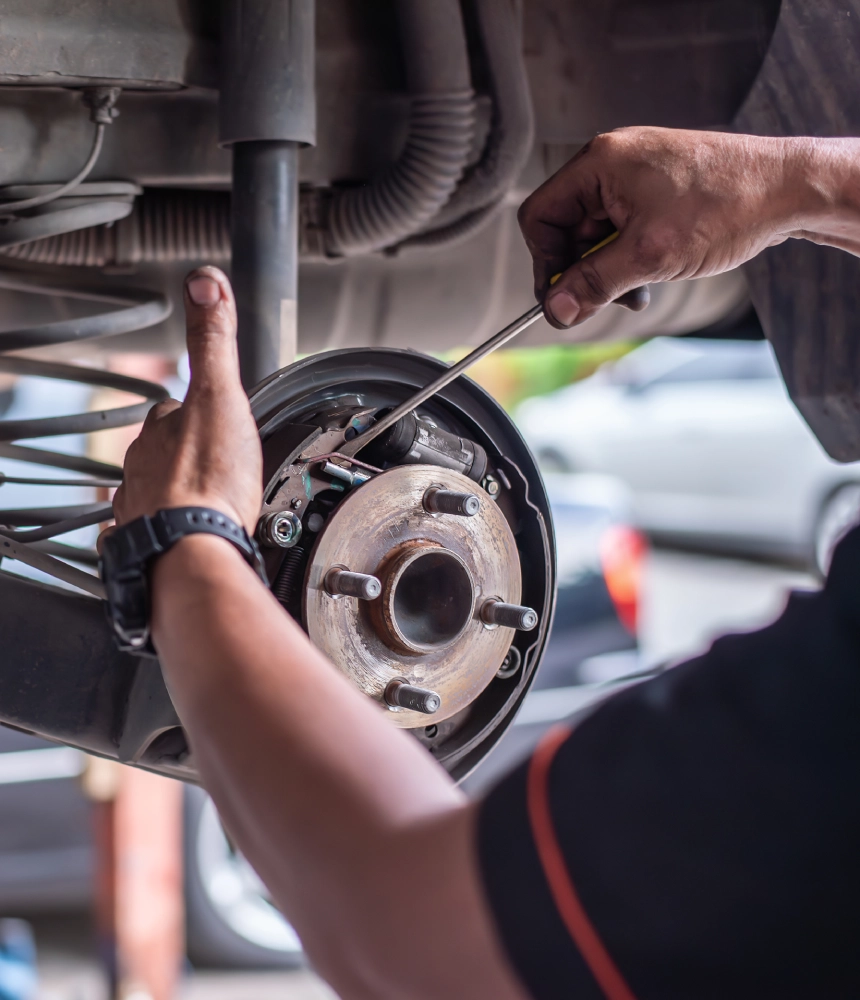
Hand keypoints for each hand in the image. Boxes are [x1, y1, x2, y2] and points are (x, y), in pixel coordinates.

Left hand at [111, 266, 262, 532]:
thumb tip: (204, 280)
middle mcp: (140, 466)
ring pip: (156, 491)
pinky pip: (152, 530)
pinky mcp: (145, 543)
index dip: (197, 410)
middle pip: (164, 451)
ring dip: (177, 492)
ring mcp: (139, 506)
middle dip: (188, 454)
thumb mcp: (222, 396)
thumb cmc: (210, 482)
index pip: (174, 408)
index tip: (217, 417)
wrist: (193, 551)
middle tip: (221, 463)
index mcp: (160, 429)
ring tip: (207, 501)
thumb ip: (213, 341)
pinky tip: (189, 533)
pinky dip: (169, 529)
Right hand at [518, 127, 802, 328]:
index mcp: (600, 163)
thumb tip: (556, 309)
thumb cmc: (729, 202)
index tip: (564, 297)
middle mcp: (612, 163)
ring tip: (640, 288)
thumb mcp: (650, 255)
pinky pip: (622, 232)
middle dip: (585, 270)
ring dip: (610, 270)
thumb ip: (595, 283)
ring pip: (596, 236)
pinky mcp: (655, 192)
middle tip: (608, 299)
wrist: (789, 188)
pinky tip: (654, 273)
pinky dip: (631, 259)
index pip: (540, 217)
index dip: (546, 263)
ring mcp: (634, 177)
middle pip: (566, 229)